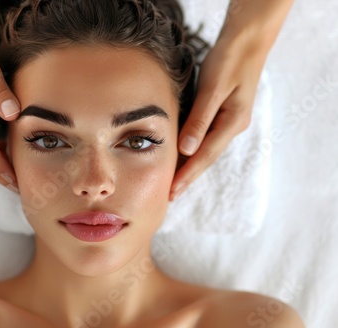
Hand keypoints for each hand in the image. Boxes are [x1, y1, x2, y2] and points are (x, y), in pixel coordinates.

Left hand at [169, 34, 266, 199]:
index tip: (172, 191)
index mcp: (232, 122)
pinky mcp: (224, 114)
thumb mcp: (213, 89)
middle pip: (206, 157)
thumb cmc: (228, 61)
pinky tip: (184, 156)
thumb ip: (200, 119)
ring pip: (206, 150)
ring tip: (174, 182)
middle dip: (188, 176)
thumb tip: (186, 149)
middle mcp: (232, 126)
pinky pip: (206, 138)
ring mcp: (230, 121)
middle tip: (170, 195)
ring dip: (190, 166)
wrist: (247, 42)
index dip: (187, 174)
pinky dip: (193, 150)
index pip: (204, 155)